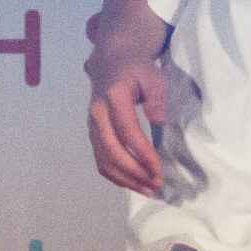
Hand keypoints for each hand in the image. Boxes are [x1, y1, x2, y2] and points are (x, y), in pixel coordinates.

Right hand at [87, 38, 180, 194]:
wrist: (112, 61)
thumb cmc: (137, 69)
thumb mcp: (153, 76)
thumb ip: (156, 98)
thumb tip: (158, 122)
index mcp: (113, 97)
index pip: (127, 131)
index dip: (142, 153)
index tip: (159, 169)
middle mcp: (97, 113)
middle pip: (112, 151)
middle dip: (135, 172)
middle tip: (156, 183)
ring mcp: (92, 126)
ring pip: (104, 161)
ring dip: (126, 179)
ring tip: (148, 189)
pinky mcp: (93, 134)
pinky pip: (100, 161)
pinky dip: (116, 177)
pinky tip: (134, 182)